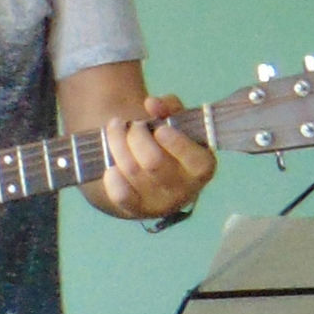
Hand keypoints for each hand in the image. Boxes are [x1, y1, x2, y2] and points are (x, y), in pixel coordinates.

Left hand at [98, 94, 216, 221]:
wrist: (149, 172)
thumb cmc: (168, 142)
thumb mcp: (176, 120)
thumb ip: (170, 107)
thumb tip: (152, 104)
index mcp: (202, 168)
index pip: (195, 161)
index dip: (176, 143)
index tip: (160, 129)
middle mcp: (185, 190)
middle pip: (154, 161)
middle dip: (137, 136)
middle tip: (132, 125)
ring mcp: (161, 203)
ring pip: (132, 171)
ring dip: (118, 144)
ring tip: (115, 129)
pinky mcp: (138, 210)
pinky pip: (121, 194)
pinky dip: (112, 176)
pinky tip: (111, 164)